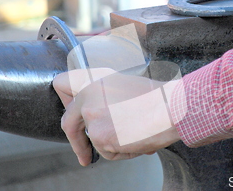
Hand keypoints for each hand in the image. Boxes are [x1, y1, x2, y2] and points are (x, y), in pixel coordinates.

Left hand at [53, 68, 180, 165]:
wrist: (171, 108)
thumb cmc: (158, 97)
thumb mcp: (125, 84)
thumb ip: (104, 95)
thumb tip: (99, 115)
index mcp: (94, 79)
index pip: (61, 84)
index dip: (65, 101)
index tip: (72, 112)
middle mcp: (87, 95)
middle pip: (68, 122)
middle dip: (76, 142)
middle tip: (83, 153)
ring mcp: (91, 116)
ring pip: (94, 141)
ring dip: (112, 144)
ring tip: (135, 133)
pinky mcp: (99, 136)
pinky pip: (107, 152)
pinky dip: (122, 152)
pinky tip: (136, 139)